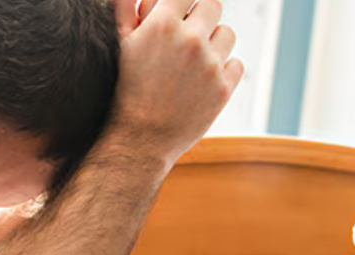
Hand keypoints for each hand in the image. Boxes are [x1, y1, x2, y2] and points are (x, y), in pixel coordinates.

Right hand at [108, 0, 242, 169]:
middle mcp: (190, 41)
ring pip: (227, 34)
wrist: (138, 141)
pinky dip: (224, 69)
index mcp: (162, 25)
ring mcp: (210, 66)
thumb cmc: (124, 91)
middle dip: (202, 16)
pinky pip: (236, 64)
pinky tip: (204, 79)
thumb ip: (125, 9)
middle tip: (190, 32)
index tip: (179, 13)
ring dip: (214, 41)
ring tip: (196, 59)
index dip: (183, 3)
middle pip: (213, 5)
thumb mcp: (119, 45)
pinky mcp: (224, 89)